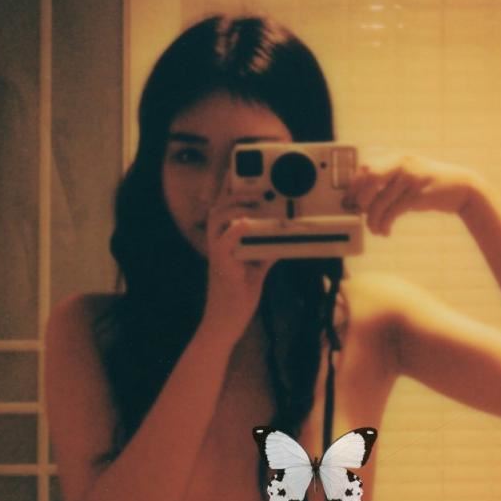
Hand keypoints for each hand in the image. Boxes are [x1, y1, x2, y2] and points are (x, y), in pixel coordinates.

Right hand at [199, 200, 271, 344]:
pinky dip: (236, 230)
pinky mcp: (221, 266)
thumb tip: (283, 240)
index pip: (226, 211)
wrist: (225, 324)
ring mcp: (218, 254)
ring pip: (218, 219)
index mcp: (224, 243)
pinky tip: (247, 223)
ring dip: (236, 206)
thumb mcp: (257, 271)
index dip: (232, 191)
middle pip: (218, 207)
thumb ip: (266, 253)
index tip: (244, 175)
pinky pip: (225, 243)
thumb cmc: (237, 298)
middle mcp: (217, 244)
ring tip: (255, 200)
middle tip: (258, 188)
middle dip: (235, 192)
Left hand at [341, 152, 483, 236]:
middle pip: (369, 179)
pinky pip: (392, 212)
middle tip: (360, 214)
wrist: (464, 189)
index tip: (349, 201)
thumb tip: (362, 199)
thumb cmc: (431, 186)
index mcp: (398, 158)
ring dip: (372, 220)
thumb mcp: (410, 176)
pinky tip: (385, 231)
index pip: (366, 167)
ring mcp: (411, 178)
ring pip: (379, 201)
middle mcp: (403, 164)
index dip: (354, 185)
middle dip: (360, 200)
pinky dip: (384, 224)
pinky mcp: (418, 194)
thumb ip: (390, 181)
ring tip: (375, 229)